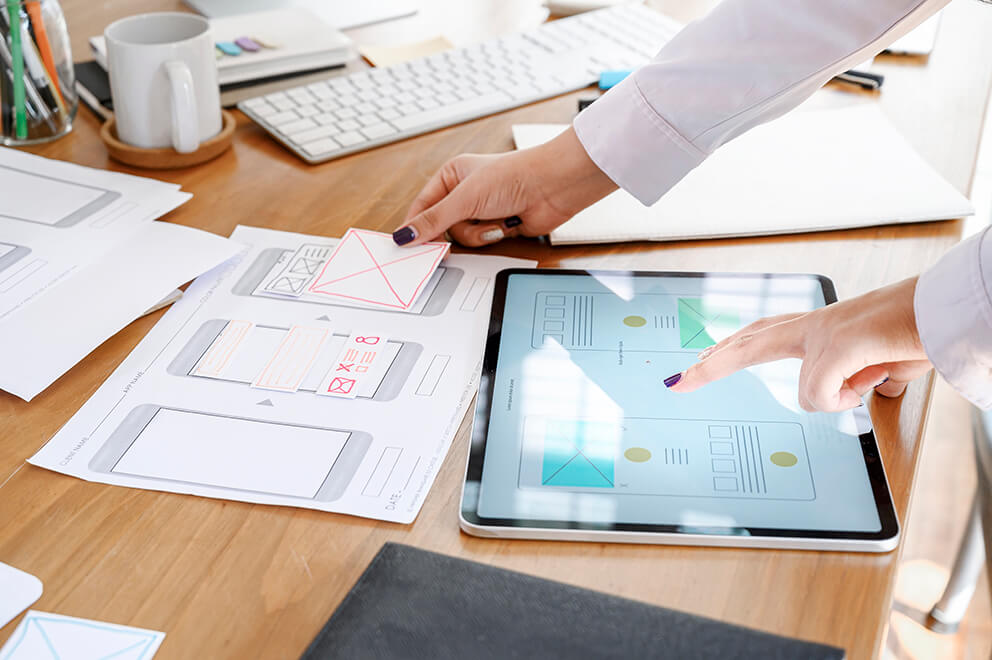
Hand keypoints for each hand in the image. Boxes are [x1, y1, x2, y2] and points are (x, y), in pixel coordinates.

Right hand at [392, 127, 616, 246]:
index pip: (423, 205)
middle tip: (448, 246)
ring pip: (462, 237)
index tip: (407, 245)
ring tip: (493, 221)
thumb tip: (405, 235)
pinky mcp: (497, 225)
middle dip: (452, 232)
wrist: (552, 186)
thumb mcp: (465, 198)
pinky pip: (482, 242)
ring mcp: (482, 210)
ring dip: (477, 234)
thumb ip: (434, 220)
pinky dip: (492, 236)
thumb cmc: (512, 177)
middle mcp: (464, 192)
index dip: (415, 226)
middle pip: (441, 226)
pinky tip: (505, 224)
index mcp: (451, 175)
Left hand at [667, 277, 931, 411]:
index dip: (730, 348)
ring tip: (874, 374)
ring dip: (841, 396)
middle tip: (678, 381)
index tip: (701, 359)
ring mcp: (822, 335)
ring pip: (805, 392)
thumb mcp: (882, 363)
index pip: (762, 333)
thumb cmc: (919, 332)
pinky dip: (851, 396)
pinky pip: (825, 396)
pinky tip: (872, 377)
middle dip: (711, 365)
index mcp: (822, 326)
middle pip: (749, 343)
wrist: (943, 314)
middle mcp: (815, 325)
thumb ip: (862, 375)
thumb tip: (864, 386)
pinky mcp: (833, 347)